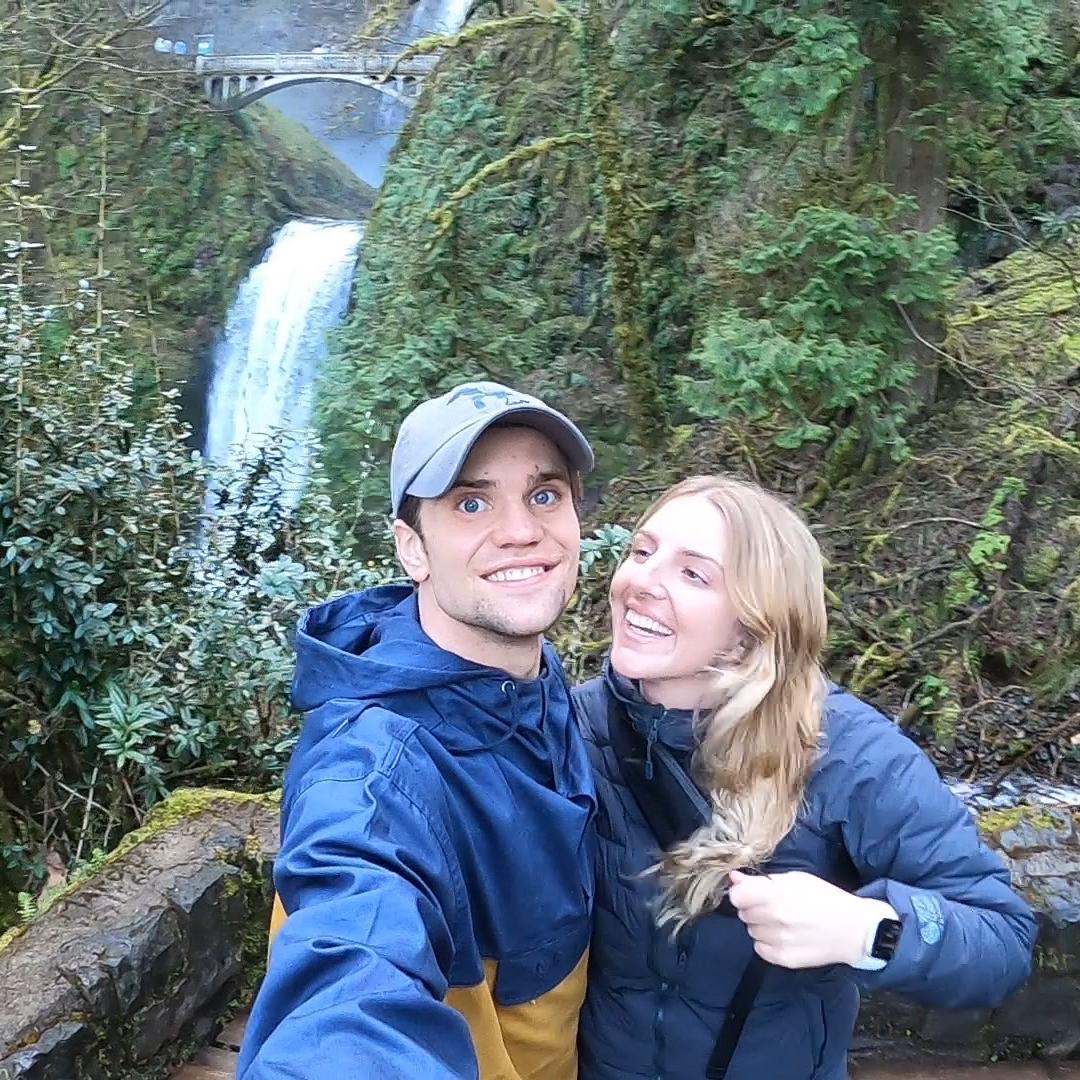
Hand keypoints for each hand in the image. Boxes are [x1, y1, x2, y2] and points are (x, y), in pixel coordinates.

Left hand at [728, 870, 896, 968]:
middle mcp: (775, 919)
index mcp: (777, 895)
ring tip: (782, 921)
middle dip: (753, 907)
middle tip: (773, 905)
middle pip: (743, 913)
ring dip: (761, 925)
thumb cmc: (826, 898)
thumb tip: (734, 878)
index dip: (741, 893)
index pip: (737, 896)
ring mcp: (779, 942)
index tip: (749, 892)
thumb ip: (763, 880)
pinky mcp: (784, 960)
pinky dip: (766, 942)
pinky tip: (783, 936)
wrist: (854, 930)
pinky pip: (759, 949)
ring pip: (751, 931)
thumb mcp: (796, 879)